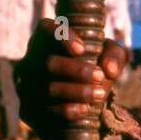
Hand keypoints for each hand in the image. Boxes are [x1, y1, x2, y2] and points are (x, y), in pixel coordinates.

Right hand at [15, 17, 129, 139]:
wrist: (82, 103)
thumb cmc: (95, 68)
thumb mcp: (109, 57)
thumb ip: (114, 55)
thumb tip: (108, 69)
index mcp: (46, 40)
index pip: (45, 28)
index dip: (61, 37)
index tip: (82, 50)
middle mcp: (31, 60)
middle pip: (48, 63)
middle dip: (77, 71)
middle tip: (100, 76)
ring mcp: (26, 86)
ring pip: (47, 89)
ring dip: (76, 92)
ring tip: (100, 95)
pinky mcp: (27, 109)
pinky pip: (43, 111)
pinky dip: (65, 111)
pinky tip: (83, 110)